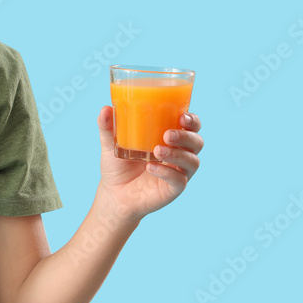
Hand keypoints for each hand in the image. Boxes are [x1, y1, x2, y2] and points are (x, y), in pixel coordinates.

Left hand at [96, 105, 203, 221]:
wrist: (113, 193)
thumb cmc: (118, 165)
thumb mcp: (110, 144)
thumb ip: (108, 127)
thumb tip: (105, 109)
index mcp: (170, 139)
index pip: (191, 126)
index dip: (192, 120)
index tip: (182, 116)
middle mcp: (179, 154)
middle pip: (196, 142)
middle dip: (186, 136)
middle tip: (167, 135)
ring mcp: (178, 173)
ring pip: (192, 161)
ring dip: (177, 154)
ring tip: (157, 150)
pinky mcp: (173, 189)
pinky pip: (179, 181)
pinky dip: (167, 173)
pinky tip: (151, 167)